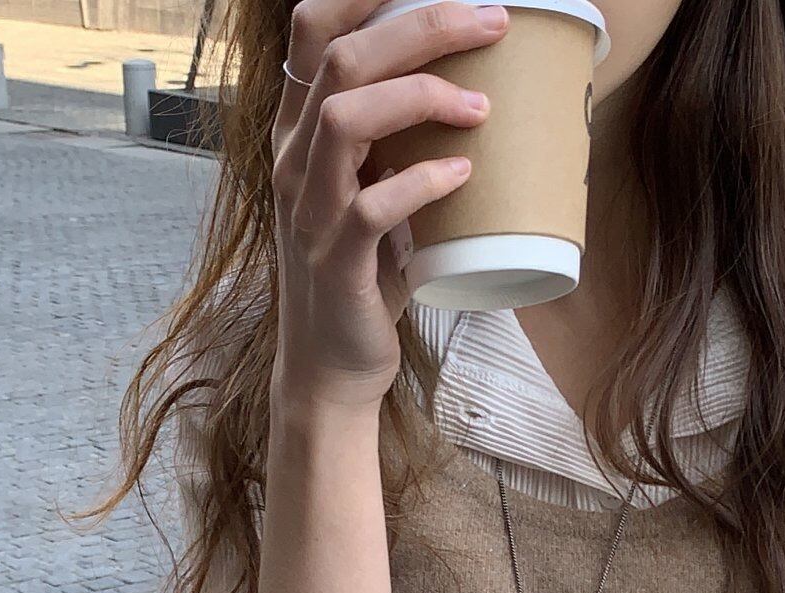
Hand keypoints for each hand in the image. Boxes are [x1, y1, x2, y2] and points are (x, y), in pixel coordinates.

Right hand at [270, 0, 509, 414]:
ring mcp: (309, 210)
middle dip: (421, 26)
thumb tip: (475, 95)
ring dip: (421, 97)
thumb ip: (396, 146)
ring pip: (347, 118)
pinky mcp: (335, 262)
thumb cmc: (363, 275)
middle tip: (491, 23)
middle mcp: (293, 160)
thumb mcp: (372, 193)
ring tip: (481, 107)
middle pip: (341, 57)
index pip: (313, 30)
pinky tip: (464, 175)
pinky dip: (424, 181)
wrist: (332, 366)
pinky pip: (373, 207)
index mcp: (300, 133)